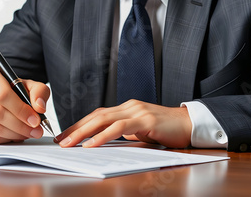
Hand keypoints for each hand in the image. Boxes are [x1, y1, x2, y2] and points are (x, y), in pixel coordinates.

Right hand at [0, 64, 49, 143]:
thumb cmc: (10, 89)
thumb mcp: (27, 85)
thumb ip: (39, 91)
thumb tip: (39, 107)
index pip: (3, 94)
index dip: (21, 110)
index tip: (35, 120)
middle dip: (20, 125)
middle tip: (35, 130)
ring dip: (14, 134)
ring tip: (27, 133)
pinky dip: (5, 139)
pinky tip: (14, 135)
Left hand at [56, 100, 191, 147]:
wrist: (190, 125)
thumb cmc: (167, 130)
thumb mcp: (141, 131)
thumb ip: (125, 132)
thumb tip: (105, 141)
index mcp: (127, 108)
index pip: (97, 115)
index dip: (79, 125)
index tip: (65, 135)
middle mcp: (129, 106)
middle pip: (96, 116)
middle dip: (75, 129)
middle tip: (60, 140)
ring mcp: (137, 111)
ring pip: (104, 120)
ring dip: (83, 132)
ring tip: (70, 143)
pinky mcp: (145, 120)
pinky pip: (119, 128)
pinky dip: (103, 136)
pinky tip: (92, 144)